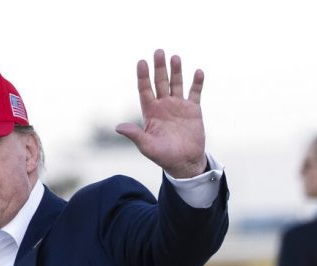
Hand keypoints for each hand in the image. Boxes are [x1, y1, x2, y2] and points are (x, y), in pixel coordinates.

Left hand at [115, 49, 206, 177]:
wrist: (184, 162)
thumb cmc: (163, 156)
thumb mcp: (146, 146)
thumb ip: (135, 135)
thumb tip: (118, 127)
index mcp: (150, 112)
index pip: (145, 90)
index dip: (143, 76)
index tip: (141, 62)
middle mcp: (163, 105)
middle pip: (160, 82)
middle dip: (159, 68)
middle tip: (159, 51)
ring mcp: (179, 106)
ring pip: (176, 83)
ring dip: (176, 71)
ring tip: (175, 57)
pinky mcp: (193, 109)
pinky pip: (195, 92)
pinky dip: (197, 82)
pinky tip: (198, 72)